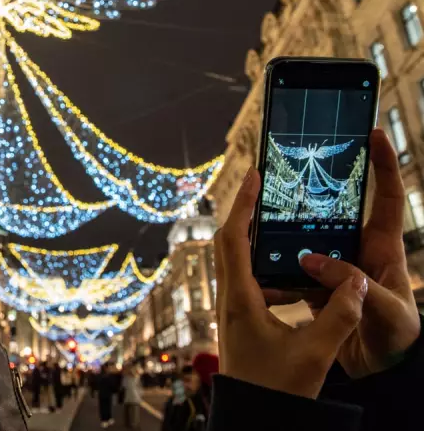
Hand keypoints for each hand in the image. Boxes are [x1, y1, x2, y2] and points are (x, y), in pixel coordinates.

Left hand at [215, 168, 366, 398]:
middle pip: (230, 243)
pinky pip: (249, 284)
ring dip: (257, 243)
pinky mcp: (238, 321)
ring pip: (237, 263)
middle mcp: (228, 299)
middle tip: (266, 191)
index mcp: (239, 299)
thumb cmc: (276, 389)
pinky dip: (267, 272)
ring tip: (284, 230)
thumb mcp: (314, 353)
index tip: (255, 177)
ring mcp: (231, 309)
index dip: (243, 205)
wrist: (253, 417)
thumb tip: (356, 280)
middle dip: (246, 213)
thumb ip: (339, 316)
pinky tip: (296, 284)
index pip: (234, 238)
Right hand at [272, 130, 420, 377]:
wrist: (387, 372)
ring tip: (265, 222)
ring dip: (289, 236)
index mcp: (383, 248)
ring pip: (308, 242)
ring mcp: (337, 269)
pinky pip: (295, 273)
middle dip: (315, 194)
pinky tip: (262, 273)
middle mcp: (357, 251)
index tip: (372, 134)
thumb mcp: (386, 310)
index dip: (383, 164)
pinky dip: (279, 273)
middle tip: (293, 172)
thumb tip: (311, 260)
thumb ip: (352, 284)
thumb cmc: (401, 337)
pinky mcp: (320, 289)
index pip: (386, 197)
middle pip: (335, 213)